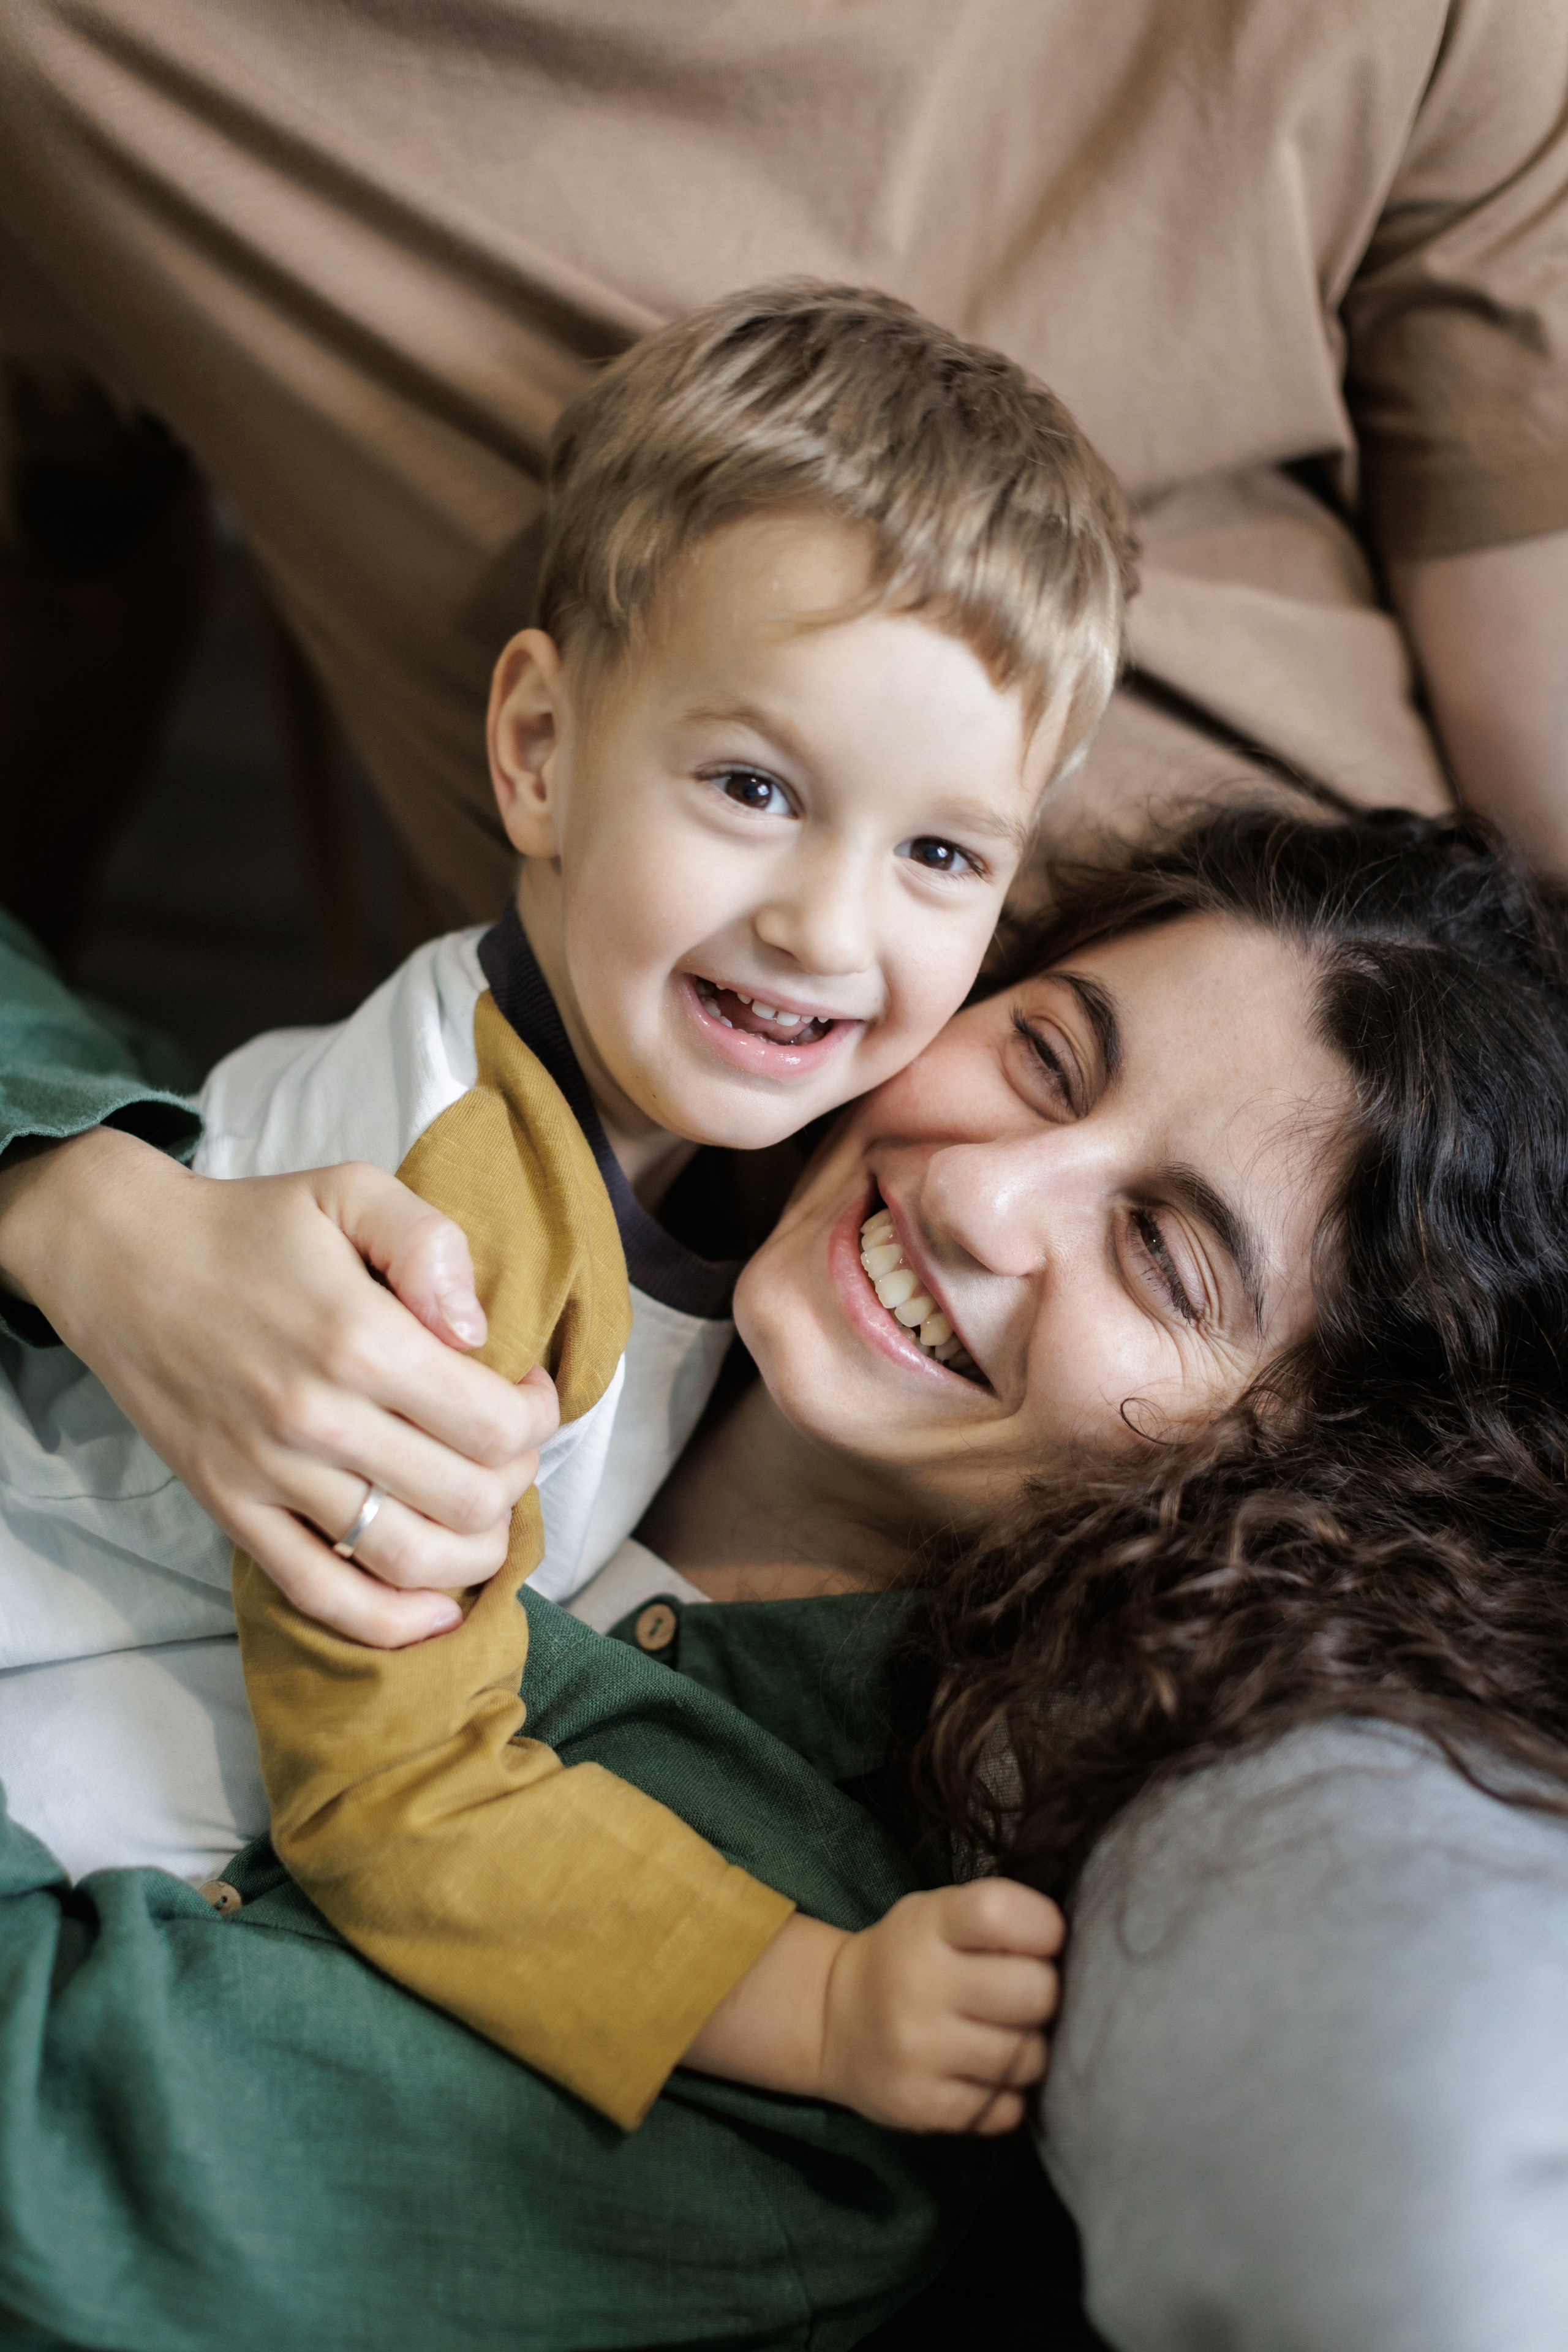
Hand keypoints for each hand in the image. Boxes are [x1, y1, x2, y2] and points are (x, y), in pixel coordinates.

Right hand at [0, 1128, 557, 1645]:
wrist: (121, 1261)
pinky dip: (390, 1620)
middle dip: (514, 1479)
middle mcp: (317, 1418)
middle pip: (467, 1497)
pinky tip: (437, 1609)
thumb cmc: (249, 1227)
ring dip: (474, 1553)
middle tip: (505, 1447)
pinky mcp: (231, 1508)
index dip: (536, 1416)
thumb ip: (428, 1242)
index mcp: (357, 1338)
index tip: (526, 1390)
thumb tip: (476, 1330)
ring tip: (485, 1516)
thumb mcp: (348, 1189)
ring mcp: (270, 1473)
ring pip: (408, 1558)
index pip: (494, 1424)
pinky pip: (320, 1594)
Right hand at [682, 1880, 1062, 2133]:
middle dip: (1044, 1993)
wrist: (834, 2020)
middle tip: (1026, 1993)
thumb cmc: (912, 1956)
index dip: (1042, 1926)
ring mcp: (916, 2051)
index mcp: (927, 1925)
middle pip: (1034, 1992)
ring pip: (1027, 2056)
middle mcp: (917, 1985)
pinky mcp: (921, 2108)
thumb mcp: (938, 1915)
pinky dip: (1006, 2093)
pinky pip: (1006, 2109)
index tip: (1044, 1938)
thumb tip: (1071, 1948)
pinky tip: (981, 2072)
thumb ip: (997, 1918)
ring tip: (1002, 2033)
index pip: (1000, 1912)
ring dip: (1029, 2048)